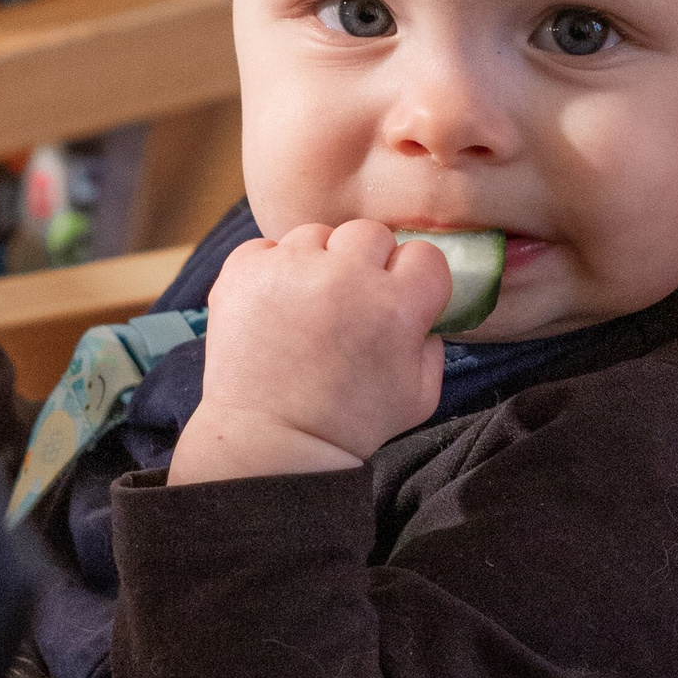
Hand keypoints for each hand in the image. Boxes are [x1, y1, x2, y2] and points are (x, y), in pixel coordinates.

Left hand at [169, 220, 448, 482]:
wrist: (272, 443)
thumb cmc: (349, 425)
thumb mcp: (421, 396)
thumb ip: (434, 343)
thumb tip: (426, 307)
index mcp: (396, 306)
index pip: (423, 255)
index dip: (412, 280)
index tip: (396, 302)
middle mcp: (344, 277)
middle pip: (370, 234)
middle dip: (365, 265)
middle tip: (349, 306)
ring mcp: (289, 270)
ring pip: (316, 236)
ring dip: (317, 264)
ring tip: (307, 311)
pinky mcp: (243, 271)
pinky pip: (267, 247)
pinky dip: (272, 271)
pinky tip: (275, 308)